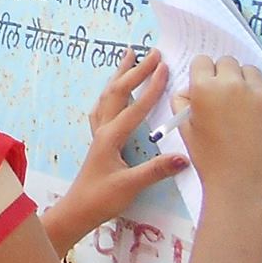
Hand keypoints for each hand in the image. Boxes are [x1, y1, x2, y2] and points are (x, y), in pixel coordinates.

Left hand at [47, 49, 188, 248]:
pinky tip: (115, 91)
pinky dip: (113, 92)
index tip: (165, 67)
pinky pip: (105, 107)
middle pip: (119, 92)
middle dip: (136, 70)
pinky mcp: (99, 140)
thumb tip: (184, 157)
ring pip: (109, 95)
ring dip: (121, 74)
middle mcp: (103, 130)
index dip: (151, 87)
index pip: (135, 107)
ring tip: (129, 56)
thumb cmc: (101, 199)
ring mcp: (99, 133)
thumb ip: (155, 171)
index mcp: (111, 137)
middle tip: (152, 51)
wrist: (78, 210)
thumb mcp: (130, 187)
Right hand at [180, 55, 261, 213]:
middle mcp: (233, 85)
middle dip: (224, 74)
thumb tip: (189, 90)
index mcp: (205, 88)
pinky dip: (261, 101)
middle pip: (228, 62)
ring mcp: (260, 95)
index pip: (203, 61)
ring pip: (251, 72)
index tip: (205, 85)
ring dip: (244, 81)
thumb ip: (183, 102)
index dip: (202, 73)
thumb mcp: (185, 129)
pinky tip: (256, 121)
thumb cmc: (209, 159)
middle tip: (223, 95)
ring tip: (241, 104)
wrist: (243, 185)